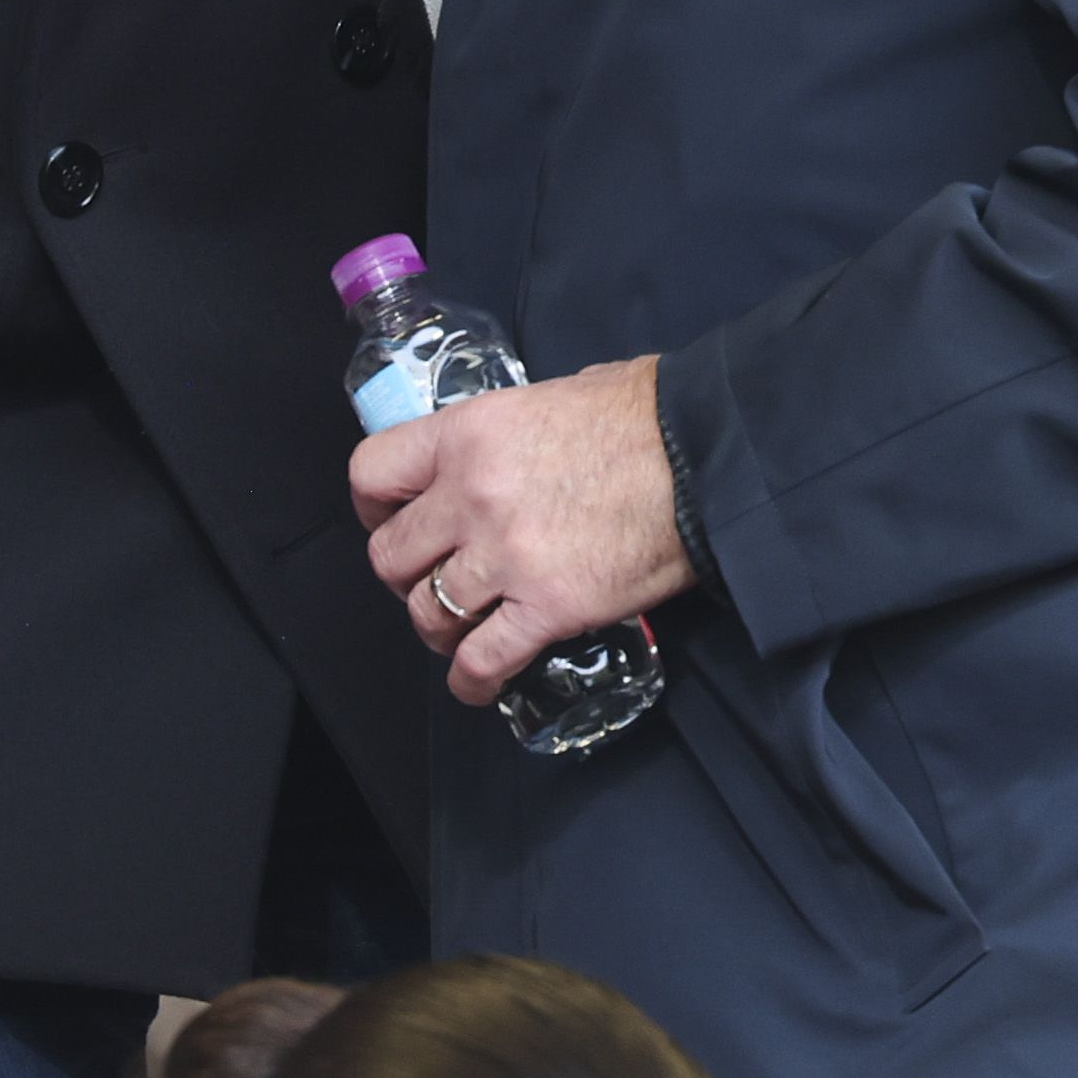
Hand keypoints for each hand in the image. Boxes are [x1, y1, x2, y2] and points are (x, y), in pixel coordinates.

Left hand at [350, 355, 693, 706]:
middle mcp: (471, 496)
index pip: (372, 475)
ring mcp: (506, 557)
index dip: (374, 507)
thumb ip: (507, 430)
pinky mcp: (548, 608)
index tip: (391, 520)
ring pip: (428, 614)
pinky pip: (482, 661)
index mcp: (467, 434)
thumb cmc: (644, 416)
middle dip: (405, 575)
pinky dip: (472, 680)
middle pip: (390, 557)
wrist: (706, 456)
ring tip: (461, 629)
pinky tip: (479, 682)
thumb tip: (505, 449)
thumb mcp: (554, 395)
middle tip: (429, 579)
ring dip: (439, 627)